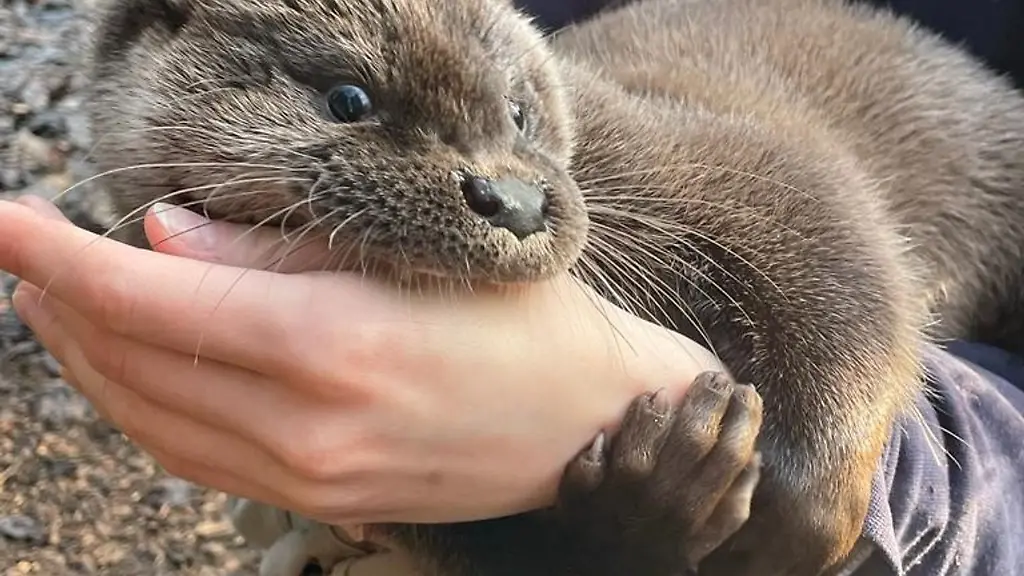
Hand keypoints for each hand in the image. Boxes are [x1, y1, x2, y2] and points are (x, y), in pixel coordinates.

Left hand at [0, 196, 721, 524]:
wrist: (592, 426)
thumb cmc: (527, 322)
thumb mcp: (417, 256)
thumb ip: (278, 250)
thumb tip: (164, 234)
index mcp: (336, 342)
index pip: (157, 298)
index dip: (63, 257)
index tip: (4, 220)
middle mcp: (311, 425)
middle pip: (139, 366)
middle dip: (64, 304)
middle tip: (28, 253)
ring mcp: (313, 479)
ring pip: (155, 424)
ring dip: (90, 365)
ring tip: (59, 310)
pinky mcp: (323, 505)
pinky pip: (199, 463)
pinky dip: (144, 416)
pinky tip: (130, 377)